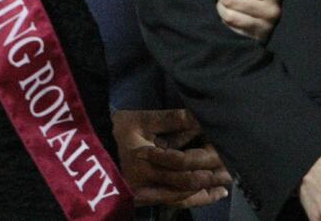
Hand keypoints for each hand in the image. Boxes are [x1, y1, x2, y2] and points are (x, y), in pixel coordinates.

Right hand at [113, 108, 230, 206]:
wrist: (87, 152)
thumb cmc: (114, 131)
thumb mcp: (138, 119)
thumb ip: (168, 119)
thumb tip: (198, 117)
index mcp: (145, 156)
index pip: (182, 160)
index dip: (204, 156)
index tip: (223, 148)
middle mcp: (148, 179)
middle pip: (187, 180)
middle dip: (211, 175)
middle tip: (233, 170)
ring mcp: (147, 192)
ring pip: (184, 196)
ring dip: (207, 189)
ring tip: (226, 183)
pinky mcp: (147, 199)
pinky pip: (175, 202)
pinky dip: (195, 199)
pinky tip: (211, 194)